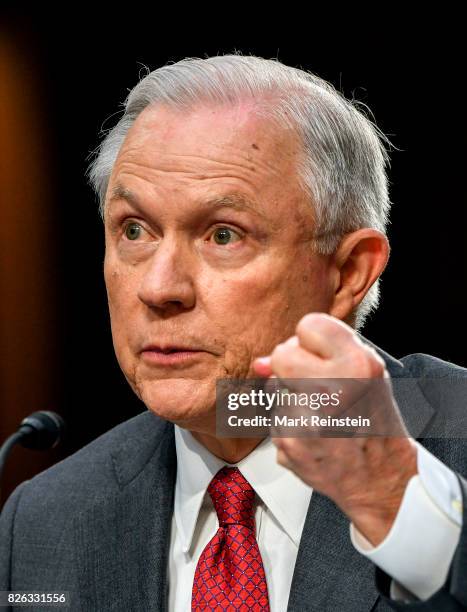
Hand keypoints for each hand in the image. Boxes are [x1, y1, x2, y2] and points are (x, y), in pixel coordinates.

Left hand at [253, 312, 417, 545]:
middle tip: (314, 387)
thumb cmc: (371, 420)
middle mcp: (334, 389)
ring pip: (275, 389)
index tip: (320, 358)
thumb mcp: (363, 374)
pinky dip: (289, 427)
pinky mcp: (291, 443)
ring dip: (291, 400)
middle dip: (291, 368)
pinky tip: (313, 437)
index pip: (309, 325)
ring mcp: (310, 418)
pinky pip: (274, 419)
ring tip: (321, 417)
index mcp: (358, 365)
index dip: (310, 343)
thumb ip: (318, 354)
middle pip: (282, 354)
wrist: (378, 476)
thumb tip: (260, 363)